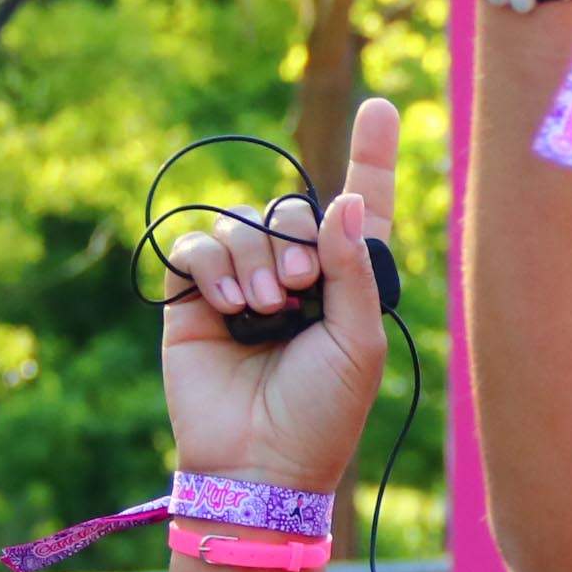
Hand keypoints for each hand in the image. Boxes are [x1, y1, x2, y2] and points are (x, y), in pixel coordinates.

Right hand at [161, 99, 399, 495]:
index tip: (380, 107)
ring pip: (243, 224)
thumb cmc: (321, 413)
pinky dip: (212, 264)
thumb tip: (343, 202)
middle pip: (295, 210)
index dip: (370, 157)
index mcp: (346, 283)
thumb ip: (353, 269)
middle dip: (299, 237)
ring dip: (255, 256)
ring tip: (263, 308)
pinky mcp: (191, 298)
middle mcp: (296, 275)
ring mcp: (242, 283)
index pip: (358, 209)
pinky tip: (227, 303)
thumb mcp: (357, 341)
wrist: (259, 464)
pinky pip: (194, 244)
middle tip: (299, 288)